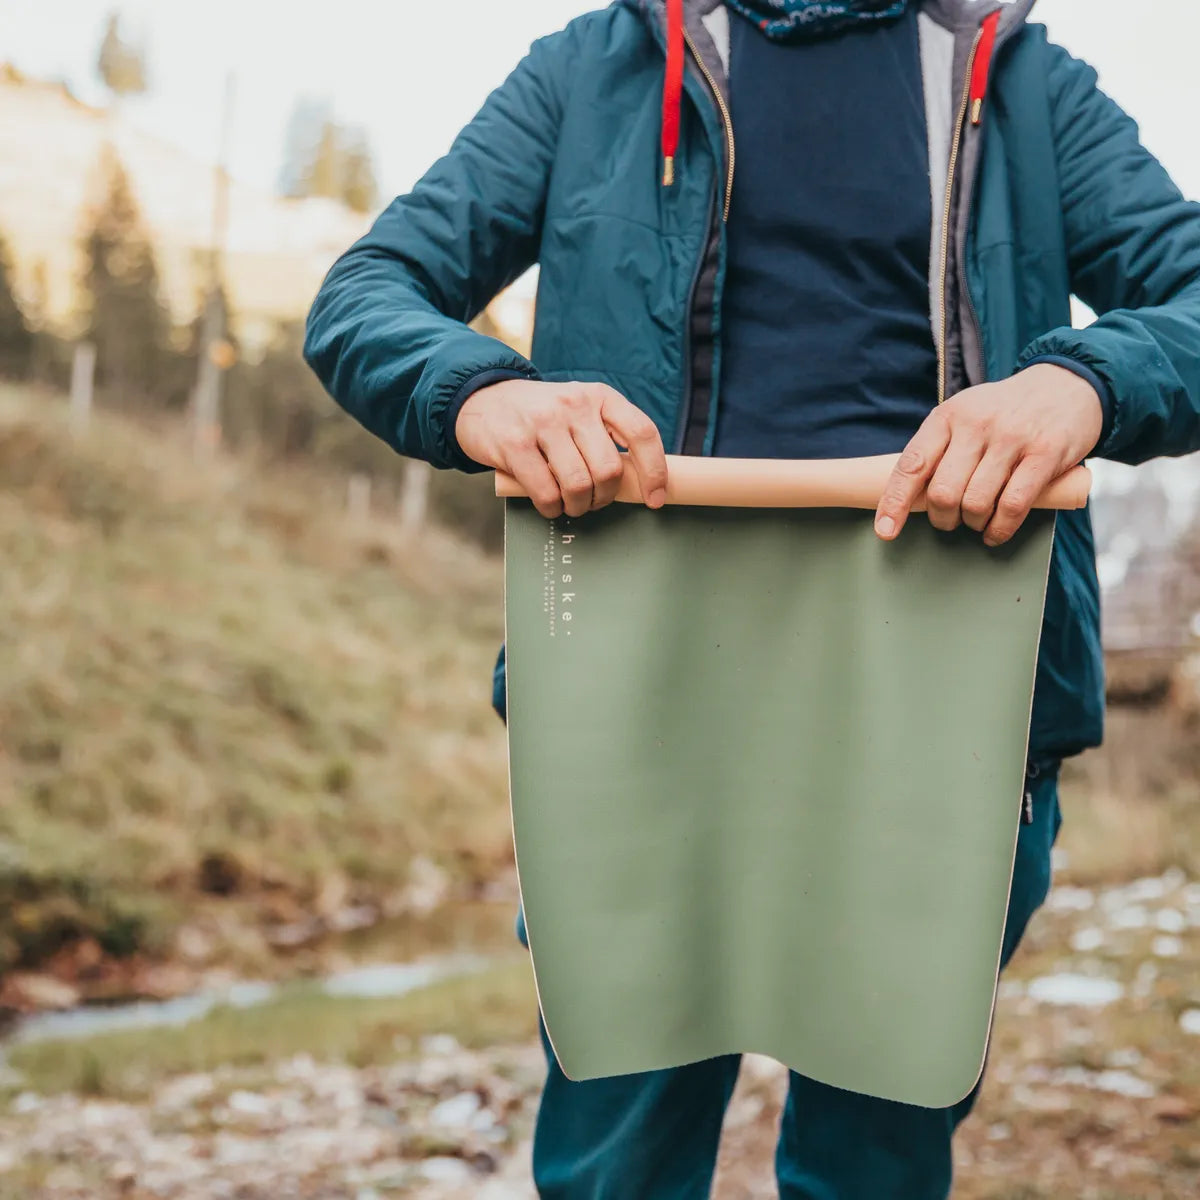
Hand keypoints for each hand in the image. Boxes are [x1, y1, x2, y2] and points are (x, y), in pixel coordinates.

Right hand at [455, 379, 667, 518]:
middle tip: (593, 501)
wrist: (482, 400)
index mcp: (600, 395)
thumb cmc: (541, 417)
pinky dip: (552, 508)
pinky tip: (549, 503)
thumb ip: (605, 436)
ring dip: (578, 506)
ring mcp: (543, 422)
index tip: (655, 499)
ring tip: (570, 504)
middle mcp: (575, 404)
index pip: (642, 433)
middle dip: (604, 498)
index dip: (654, 471)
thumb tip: (638, 483)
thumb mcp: (579, 410)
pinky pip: (546, 493)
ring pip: (579, 485)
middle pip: (609, 469)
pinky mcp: (514, 444)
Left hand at [874, 364, 1103, 546]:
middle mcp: (976, 425)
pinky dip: (999, 529)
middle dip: (942, 518)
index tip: (885, 532)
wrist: (1068, 384)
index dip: (894, 503)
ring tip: (977, 522)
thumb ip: (939, 449)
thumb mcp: (964, 414)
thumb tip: (910, 496)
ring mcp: (1011, 439)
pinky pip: (1013, 505)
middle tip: (950, 520)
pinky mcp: (1045, 454)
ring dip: (972, 524)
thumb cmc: (1005, 411)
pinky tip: (995, 533)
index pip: (911, 465)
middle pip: (943, 493)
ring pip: (976, 503)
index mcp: (947, 416)